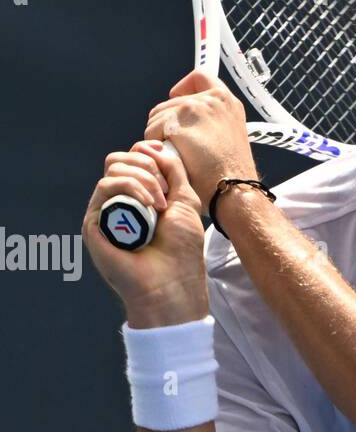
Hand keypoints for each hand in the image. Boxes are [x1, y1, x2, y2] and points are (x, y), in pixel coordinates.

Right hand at [83, 141, 208, 325]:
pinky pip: (105, 187)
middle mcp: (119, 203)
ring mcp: (105, 213)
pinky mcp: (94, 224)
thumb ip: (173, 171)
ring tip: (160, 203)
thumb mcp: (185, 202)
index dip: (148, 152)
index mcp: (139, 197)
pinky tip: (150, 205)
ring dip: (142, 178)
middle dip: (146, 165)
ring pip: (113, 169)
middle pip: (119, 159)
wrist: (172, 284)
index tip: (165, 160)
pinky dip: (130, 187)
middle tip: (165, 191)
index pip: (133, 159)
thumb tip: (154, 147)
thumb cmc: (182, 250)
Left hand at [143, 70, 257, 208]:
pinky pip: (152, 131)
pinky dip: (156, 147)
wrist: (234, 190)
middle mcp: (212, 99)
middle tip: (178, 147)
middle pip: (170, 102)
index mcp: (227, 102)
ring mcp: (194, 108)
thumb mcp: (230, 138)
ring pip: (157, 116)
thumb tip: (188, 125)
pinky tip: (172, 159)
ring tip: (178, 156)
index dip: (184, 87)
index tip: (177, 98)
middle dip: (167, 123)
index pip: (199, 77)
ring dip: (160, 136)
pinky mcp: (177, 122)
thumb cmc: (232, 175)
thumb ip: (212, 123)